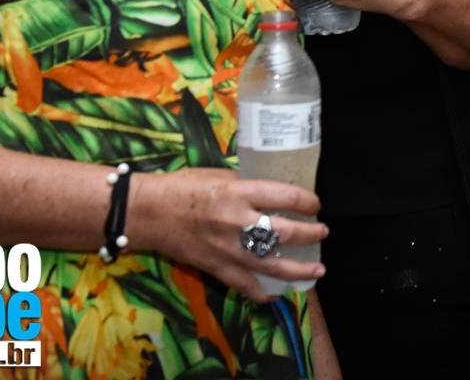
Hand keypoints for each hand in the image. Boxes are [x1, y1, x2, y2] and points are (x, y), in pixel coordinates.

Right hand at [131, 167, 327, 302]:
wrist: (147, 212)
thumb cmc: (183, 187)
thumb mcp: (219, 176)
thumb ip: (246, 186)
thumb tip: (272, 192)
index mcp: (238, 193)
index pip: (285, 197)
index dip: (307, 202)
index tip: (315, 204)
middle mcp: (236, 222)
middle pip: (285, 233)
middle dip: (311, 234)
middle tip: (322, 233)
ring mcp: (226, 248)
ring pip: (271, 265)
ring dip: (298, 270)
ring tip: (317, 271)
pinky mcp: (214, 267)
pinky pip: (243, 284)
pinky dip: (260, 292)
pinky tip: (274, 294)